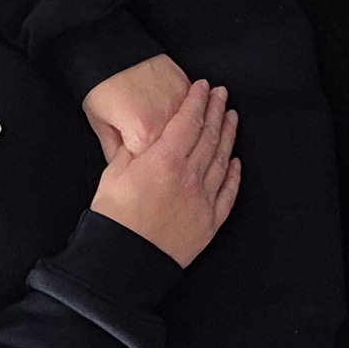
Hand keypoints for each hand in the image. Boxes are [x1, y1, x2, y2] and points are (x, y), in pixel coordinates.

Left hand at [83, 52, 190, 160]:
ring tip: (163, 131)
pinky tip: (177, 117)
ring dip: (181, 136)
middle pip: (175, 151)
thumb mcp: (99, 124)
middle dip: (164, 155)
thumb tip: (126, 169)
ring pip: (190, 131)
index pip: (153, 167)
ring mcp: (179, 103)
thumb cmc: (101, 85)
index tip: (142, 167)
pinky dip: (186, 115)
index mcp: (143, 135)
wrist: (110, 50)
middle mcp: (166, 122)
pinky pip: (193, 109)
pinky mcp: (186, 87)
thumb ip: (115, 153)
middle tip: (151, 150)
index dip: (146, 168)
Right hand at [89, 78, 239, 263]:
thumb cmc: (112, 218)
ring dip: (228, 136)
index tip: (203, 86)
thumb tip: (143, 139)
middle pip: (209, 136)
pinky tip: (236, 161)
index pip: (187, 121)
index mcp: (163, 160)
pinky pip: (228, 193)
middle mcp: (189, 176)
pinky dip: (234, 174)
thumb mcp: (113, 175)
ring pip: (222, 160)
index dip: (197, 101)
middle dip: (216, 110)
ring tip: (232, 117)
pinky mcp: (210, 222)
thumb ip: (132, 152)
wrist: (124, 261)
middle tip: (222, 93)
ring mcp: (203, 199)